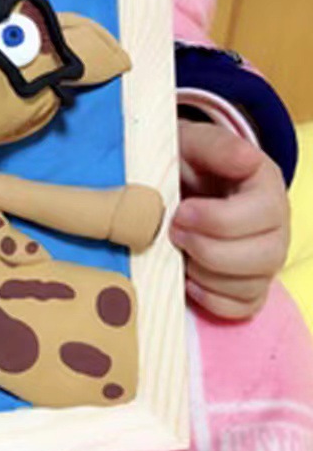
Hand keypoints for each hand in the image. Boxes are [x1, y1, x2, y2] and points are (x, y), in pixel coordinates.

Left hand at [170, 119, 288, 319]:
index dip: (217, 219)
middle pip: (264, 258)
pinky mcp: (248, 284)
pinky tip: (187, 277)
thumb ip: (217, 146)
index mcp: (267, 188)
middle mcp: (276, 228)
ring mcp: (264, 260)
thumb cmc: (188, 160)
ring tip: (178, 251)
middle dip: (209, 250)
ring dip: (206, 274)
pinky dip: (211, 299)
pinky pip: (242, 308)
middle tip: (173, 232)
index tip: (180, 210)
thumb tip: (246, 158)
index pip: (263, 214)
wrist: (180, 179)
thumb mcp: (195, 142)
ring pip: (252, 287)